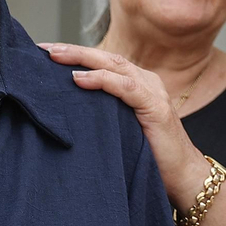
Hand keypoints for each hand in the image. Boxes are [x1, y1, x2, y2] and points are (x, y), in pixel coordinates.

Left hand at [39, 43, 207, 192]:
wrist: (184, 177)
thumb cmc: (151, 157)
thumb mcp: (120, 130)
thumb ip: (102, 115)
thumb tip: (65, 112)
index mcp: (136, 84)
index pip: (102, 62)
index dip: (75, 56)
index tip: (44, 54)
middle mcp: (145, 81)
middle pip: (104, 58)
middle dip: (72, 51)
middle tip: (42, 49)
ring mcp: (152, 91)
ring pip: (113, 65)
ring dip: (82, 59)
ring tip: (55, 56)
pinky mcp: (156, 106)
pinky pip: (126, 87)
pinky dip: (101, 80)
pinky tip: (79, 79)